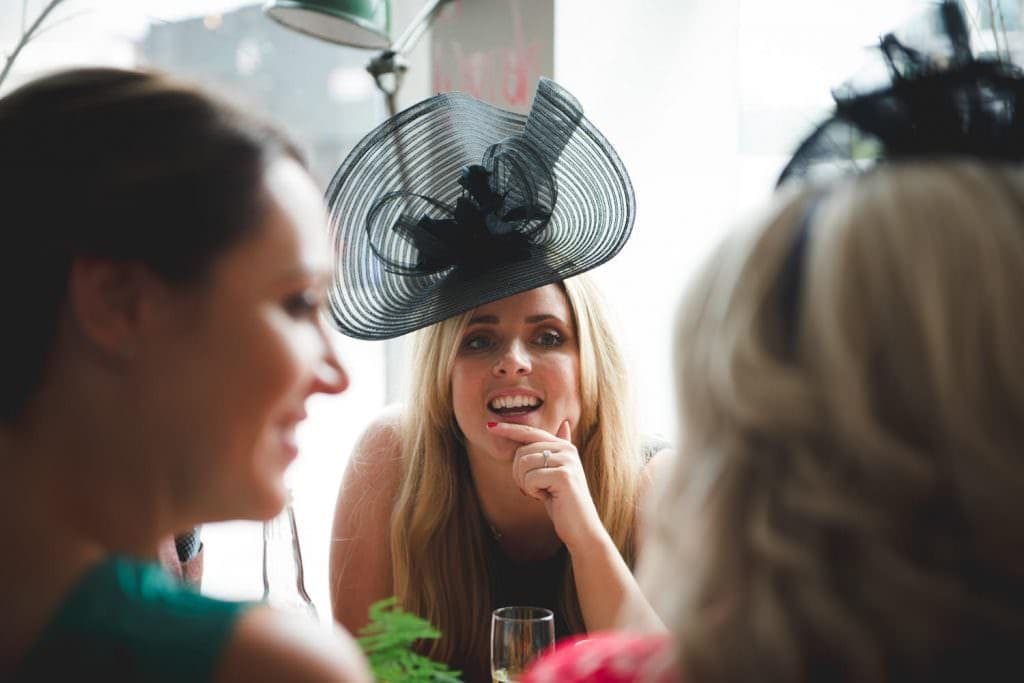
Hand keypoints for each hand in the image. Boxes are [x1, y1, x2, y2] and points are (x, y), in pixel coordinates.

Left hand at [488, 419, 605, 552]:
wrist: (582, 528)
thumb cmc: (564, 502)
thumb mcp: (557, 473)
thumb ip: (556, 451)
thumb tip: (564, 424)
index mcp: (564, 446)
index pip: (531, 432)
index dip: (509, 429)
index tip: (490, 427)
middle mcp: (567, 449)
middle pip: (522, 451)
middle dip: (518, 474)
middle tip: (532, 489)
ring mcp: (567, 461)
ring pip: (523, 463)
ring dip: (525, 483)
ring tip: (541, 492)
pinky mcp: (563, 475)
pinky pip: (530, 478)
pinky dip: (532, 491)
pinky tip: (546, 497)